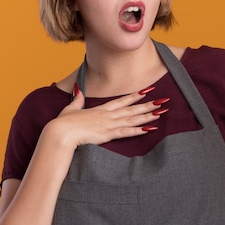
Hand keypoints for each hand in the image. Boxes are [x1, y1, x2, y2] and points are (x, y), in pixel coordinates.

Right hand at [46, 86, 168, 147]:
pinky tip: (150, 129)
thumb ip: (77, 100)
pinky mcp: (108, 134)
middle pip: (132, 108)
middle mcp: (107, 115)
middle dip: (149, 104)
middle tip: (163, 100)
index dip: (136, 96)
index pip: (122, 100)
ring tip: (161, 112)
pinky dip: (138, 130)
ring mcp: (109, 124)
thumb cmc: (63, 123)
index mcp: (100, 109)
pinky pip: (126, 132)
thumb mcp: (70, 109)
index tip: (147, 90)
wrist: (60, 132)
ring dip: (148, 116)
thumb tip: (78, 90)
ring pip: (133, 118)